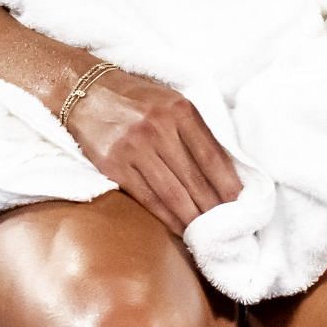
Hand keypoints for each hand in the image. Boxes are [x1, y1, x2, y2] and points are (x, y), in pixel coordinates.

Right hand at [63, 66, 242, 235]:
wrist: (85, 90)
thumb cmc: (135, 97)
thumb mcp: (170, 101)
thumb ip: (195, 130)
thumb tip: (224, 171)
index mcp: (179, 110)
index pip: (212, 156)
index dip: (229, 185)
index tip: (241, 206)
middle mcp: (158, 128)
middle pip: (195, 179)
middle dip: (214, 209)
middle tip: (229, 229)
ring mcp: (135, 148)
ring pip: (173, 194)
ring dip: (193, 219)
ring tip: (208, 235)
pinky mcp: (114, 165)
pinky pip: (147, 199)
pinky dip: (166, 217)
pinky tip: (179, 228)